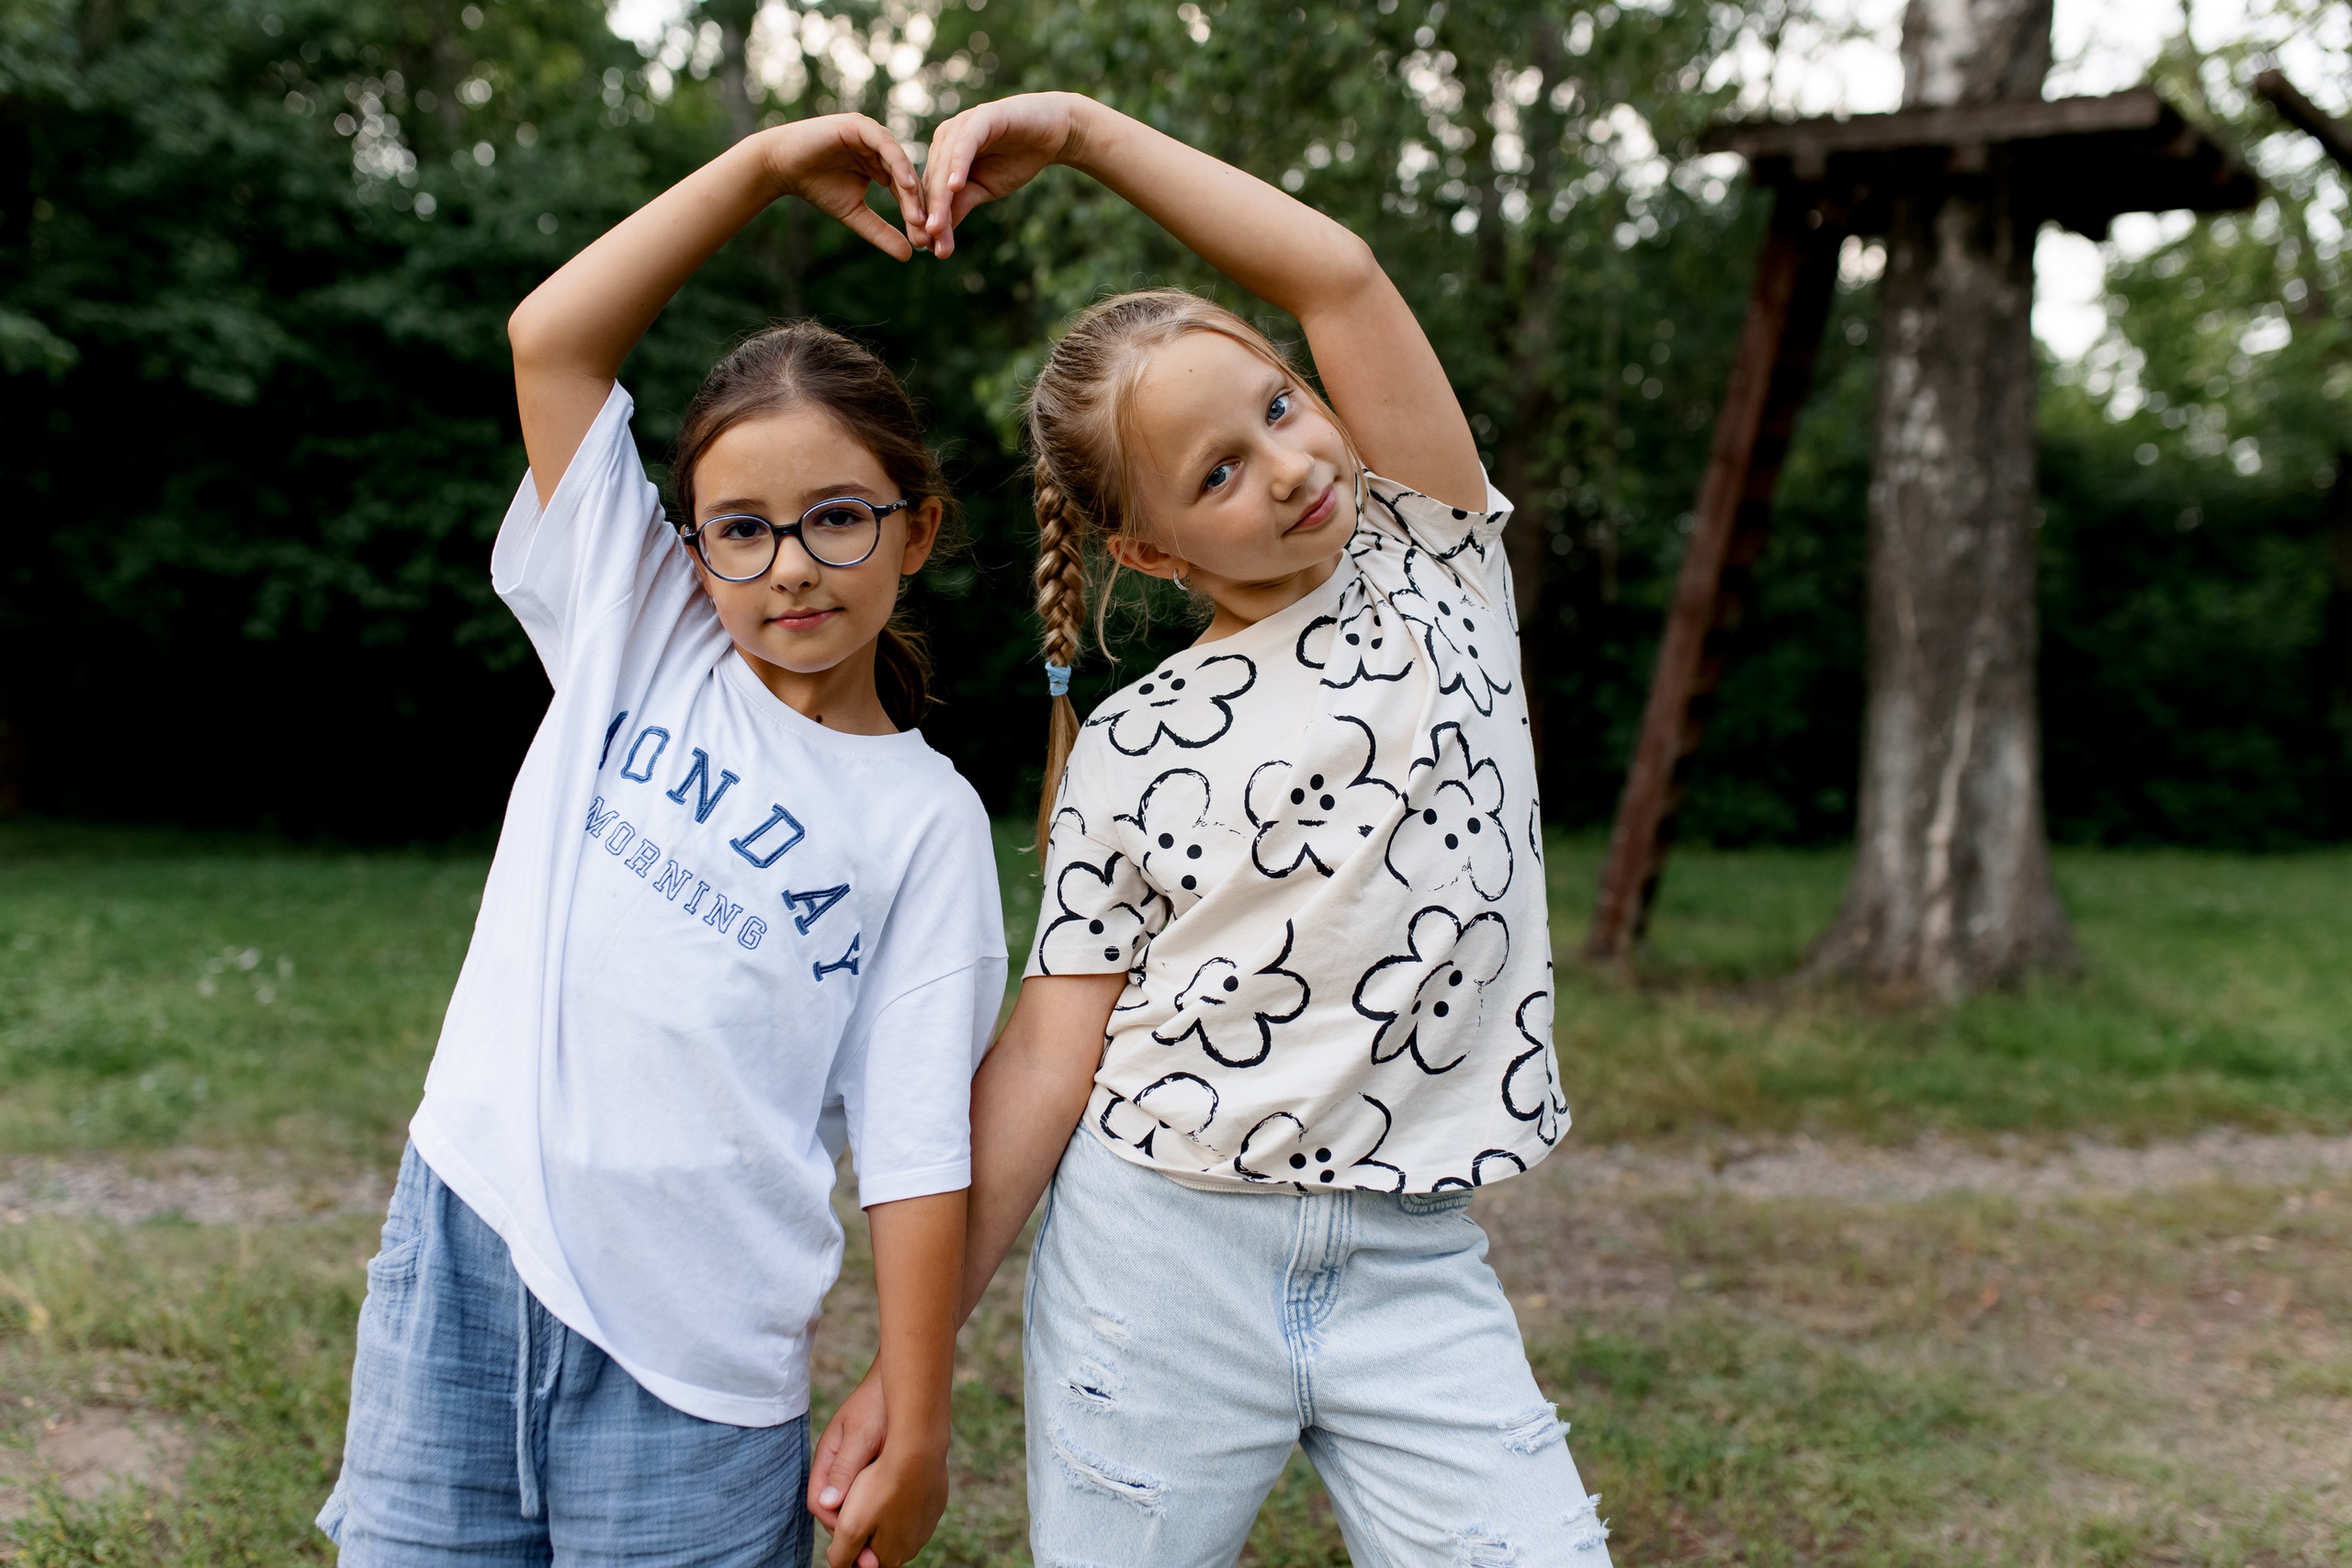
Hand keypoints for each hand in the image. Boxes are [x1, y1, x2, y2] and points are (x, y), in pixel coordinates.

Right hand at [768, 114, 926, 259]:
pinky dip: (897, 164)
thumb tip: (909, 255)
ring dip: (912, 188)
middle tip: (929, 231)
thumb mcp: (854, 214)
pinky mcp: (861, 126)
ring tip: (920, 212)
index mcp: (883, 166)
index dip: (917, 216)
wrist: (782, 165)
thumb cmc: (816, 186)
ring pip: (901, 162)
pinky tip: (906, 185)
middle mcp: (882, 148)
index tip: (926, 243)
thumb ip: (880, 231)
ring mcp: (873, 134)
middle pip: (908, 178)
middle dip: (920, 207)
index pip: (907, 192)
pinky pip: (885, 145)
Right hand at [807, 1363, 887, 1535]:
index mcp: (827, 1459)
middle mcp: (836, 1466)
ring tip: (890, 1527)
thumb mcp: (862, 1435)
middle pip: (834, 1508)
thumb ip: (845, 1468)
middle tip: (876, 1539)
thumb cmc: (879, 1404)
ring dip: (865, 1517)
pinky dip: (878, 1504)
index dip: (834, 1522)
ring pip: (851, 1503)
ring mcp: (852, 1466)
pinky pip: (868, 1493)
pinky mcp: (869, 1466)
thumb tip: (829, 1503)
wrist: (900, 1381)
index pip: (818, 1503)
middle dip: (851, 1525)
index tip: (857, 1532)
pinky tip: (899, 1508)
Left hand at [824, 1441, 949, 1567]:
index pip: (865, 1563)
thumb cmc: (881, 1487)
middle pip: (881, 1545)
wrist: (919, 1450)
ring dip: (884, 1513)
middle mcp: (913, 1547)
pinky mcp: (935, 1503)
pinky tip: (894, 1479)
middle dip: (866, 1530)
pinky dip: (901, 1497)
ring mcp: (927, 1525)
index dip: (850, 1545)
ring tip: (874, 1487)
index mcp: (891, 1558)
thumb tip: (837, 1563)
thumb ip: (841, 1554)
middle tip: (855, 1501)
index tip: (842, 1519)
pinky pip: (913, 1506)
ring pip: (898, 1525)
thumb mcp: (850, 1525)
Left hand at [918, 92, 1087, 257]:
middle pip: (933, 181)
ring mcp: (961, 125)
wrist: (1052, 134)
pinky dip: (958, 166)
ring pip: (944, 166)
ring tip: (936, 227)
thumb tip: (938, 235)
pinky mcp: (981, 117)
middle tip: (928, 245)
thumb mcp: (985, 188)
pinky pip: (965, 144)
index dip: (927, 219)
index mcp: (943, 154)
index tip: (927, 249)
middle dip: (931, 214)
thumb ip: (961, 204)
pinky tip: (955, 188)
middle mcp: (946, 138)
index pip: (931, 191)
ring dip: (940, 198)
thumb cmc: (1017, 159)